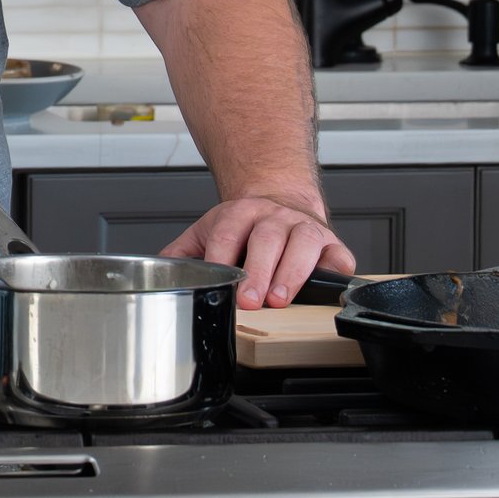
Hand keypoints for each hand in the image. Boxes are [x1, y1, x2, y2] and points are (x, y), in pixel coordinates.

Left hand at [159, 192, 356, 309]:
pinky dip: (336, 270)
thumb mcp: (210, 229)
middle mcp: (273, 216)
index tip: (221, 282)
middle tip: (251, 300)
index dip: (223, 258)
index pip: (227, 233)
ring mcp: (304, 227)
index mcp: (239, 213)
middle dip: (259, 271)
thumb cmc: (245, 224)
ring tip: (281, 298)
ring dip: (293, 271)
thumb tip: (160, 268)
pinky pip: (339, 255)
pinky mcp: (332, 243)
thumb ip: (185, 250)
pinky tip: (328, 285)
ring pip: (303, 242)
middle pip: (267, 239)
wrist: (280, 198)